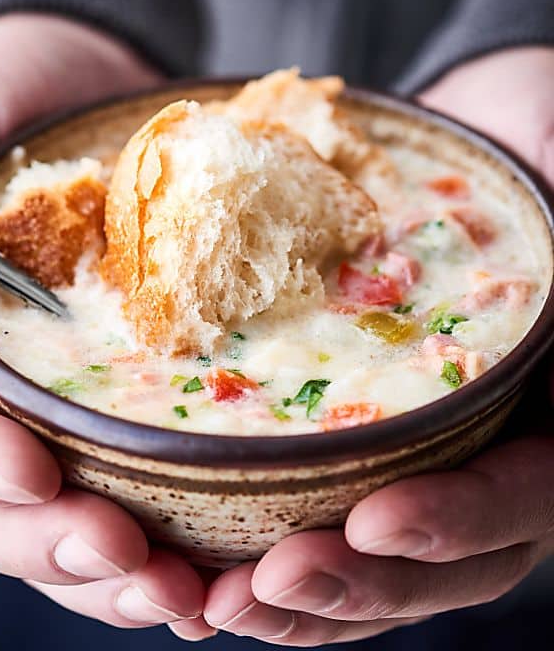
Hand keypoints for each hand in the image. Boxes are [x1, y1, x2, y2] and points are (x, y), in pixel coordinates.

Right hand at [0, 14, 213, 632]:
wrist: (101, 94)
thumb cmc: (16, 93)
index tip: (26, 473)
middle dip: (48, 542)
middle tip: (123, 560)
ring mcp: (54, 405)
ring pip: (59, 519)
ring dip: (111, 570)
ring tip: (179, 593)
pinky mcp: (129, 406)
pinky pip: (136, 484)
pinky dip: (167, 534)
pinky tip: (213, 566)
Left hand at [200, 46, 553, 644]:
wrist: (466, 134)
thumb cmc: (528, 132)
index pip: (528, 491)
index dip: (463, 519)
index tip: (378, 515)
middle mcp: (500, 438)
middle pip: (450, 558)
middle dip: (361, 581)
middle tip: (272, 583)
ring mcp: (433, 443)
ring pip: (383, 558)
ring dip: (306, 593)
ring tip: (221, 602)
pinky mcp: (366, 431)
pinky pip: (328, 511)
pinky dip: (274, 547)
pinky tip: (213, 566)